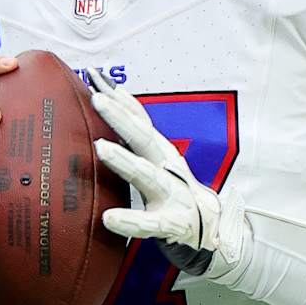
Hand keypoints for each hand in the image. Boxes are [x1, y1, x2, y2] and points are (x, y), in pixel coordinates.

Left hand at [89, 70, 245, 273]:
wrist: (210, 228)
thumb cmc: (174, 189)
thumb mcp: (157, 157)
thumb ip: (136, 131)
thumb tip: (113, 95)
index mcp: (160, 151)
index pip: (139, 119)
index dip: (119, 98)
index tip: (95, 76)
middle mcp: (167, 167)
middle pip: (143, 138)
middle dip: (120, 117)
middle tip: (96, 98)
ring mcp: (172, 194)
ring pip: (146, 175)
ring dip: (125, 161)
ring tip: (101, 148)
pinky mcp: (172, 223)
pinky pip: (148, 223)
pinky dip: (130, 221)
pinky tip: (110, 218)